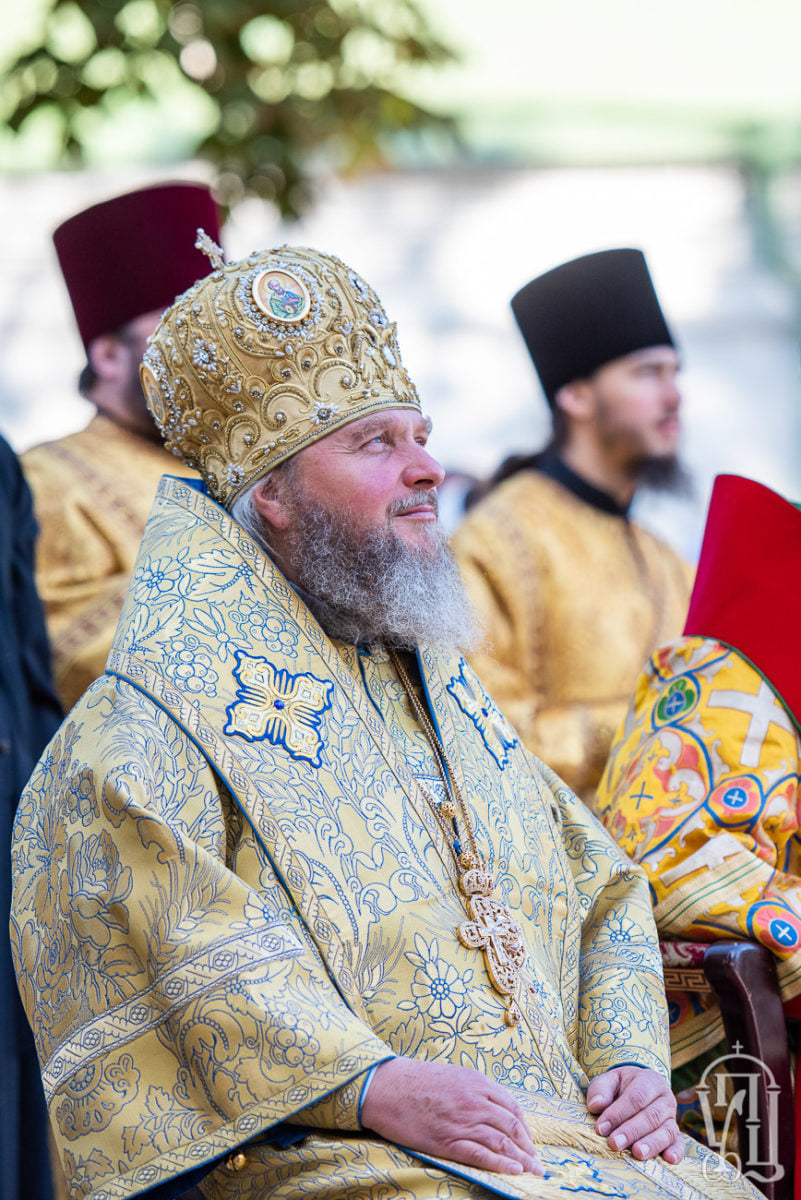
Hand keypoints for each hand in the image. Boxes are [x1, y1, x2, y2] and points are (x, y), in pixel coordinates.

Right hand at [360, 1057, 543, 1175]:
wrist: (386, 1085)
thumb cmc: (415, 1079)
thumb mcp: (451, 1074)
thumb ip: (473, 1088)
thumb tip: (490, 1105)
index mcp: (476, 1082)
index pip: (511, 1105)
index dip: (525, 1126)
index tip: (529, 1140)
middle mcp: (474, 1100)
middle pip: (511, 1125)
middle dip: (528, 1146)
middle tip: (538, 1162)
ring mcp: (462, 1121)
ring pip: (501, 1141)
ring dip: (521, 1159)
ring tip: (533, 1171)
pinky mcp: (447, 1140)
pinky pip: (481, 1154)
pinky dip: (500, 1163)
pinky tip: (513, 1171)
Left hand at [586, 1066, 683, 1163]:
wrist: (638, 1088)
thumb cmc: (621, 1087)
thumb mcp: (608, 1080)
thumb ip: (600, 1090)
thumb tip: (596, 1105)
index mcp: (649, 1080)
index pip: (635, 1097)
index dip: (618, 1113)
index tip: (601, 1128)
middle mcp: (665, 1098)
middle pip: (650, 1116)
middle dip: (631, 1131)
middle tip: (615, 1143)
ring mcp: (672, 1117)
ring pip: (666, 1131)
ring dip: (652, 1144)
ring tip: (637, 1153)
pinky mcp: (676, 1134)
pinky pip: (679, 1144)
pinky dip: (676, 1152)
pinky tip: (668, 1160)